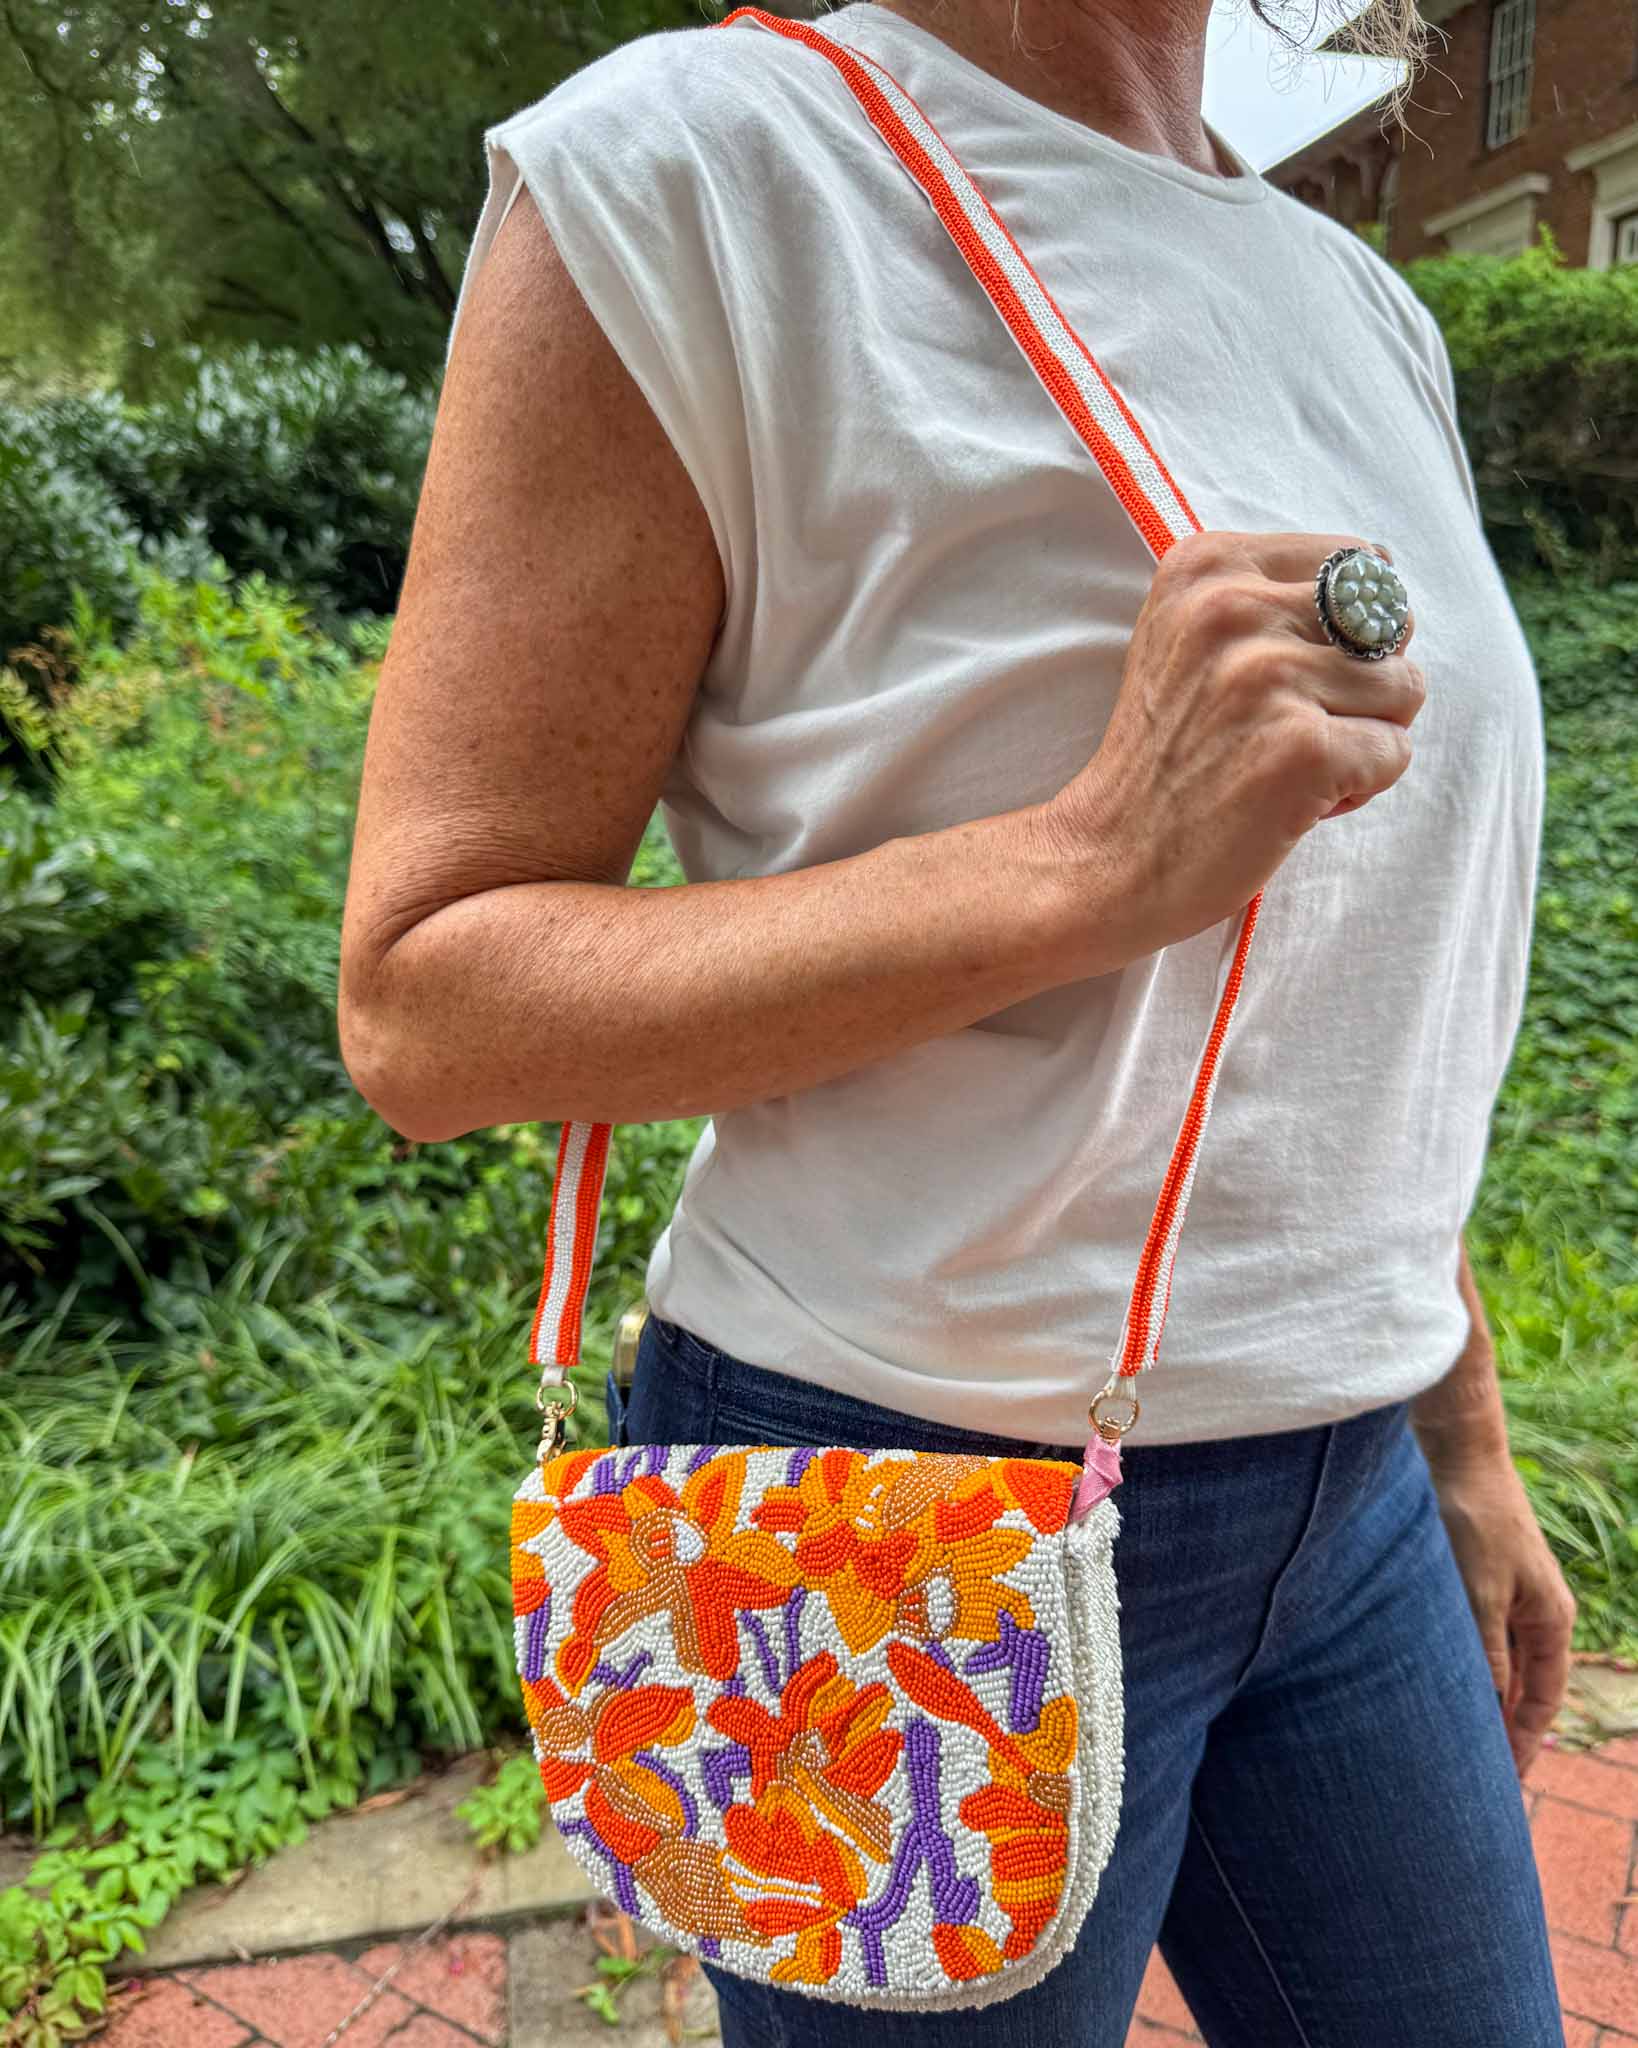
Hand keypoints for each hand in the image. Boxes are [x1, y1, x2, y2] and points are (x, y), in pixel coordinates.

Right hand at [1040, 529, 1425, 959]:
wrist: (1109, 855)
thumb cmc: (1167, 754)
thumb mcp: (1191, 638)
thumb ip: (1272, 595)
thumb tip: (1390, 572)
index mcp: (1207, 566)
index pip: (1356, 560)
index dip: (1347, 629)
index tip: (1287, 679)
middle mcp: (1232, 608)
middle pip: (1388, 623)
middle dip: (1364, 684)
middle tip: (1291, 728)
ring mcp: (1268, 677)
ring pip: (1404, 687)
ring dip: (1364, 737)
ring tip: (1292, 765)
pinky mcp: (1302, 749)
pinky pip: (1394, 751)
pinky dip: (1360, 787)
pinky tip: (1297, 801)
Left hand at [1423, 1438, 1577, 1779]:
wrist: (1458, 1453)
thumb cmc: (1473, 1518)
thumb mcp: (1477, 1592)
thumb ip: (1483, 1652)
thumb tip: (1486, 1709)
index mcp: (1552, 1620)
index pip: (1543, 1699)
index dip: (1525, 1741)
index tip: (1505, 1782)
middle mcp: (1537, 1612)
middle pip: (1523, 1686)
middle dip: (1502, 1728)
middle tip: (1476, 1773)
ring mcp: (1510, 1595)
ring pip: (1497, 1662)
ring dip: (1479, 1696)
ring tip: (1452, 1738)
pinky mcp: (1480, 1579)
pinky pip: (1477, 1637)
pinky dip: (1463, 1663)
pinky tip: (1435, 1682)